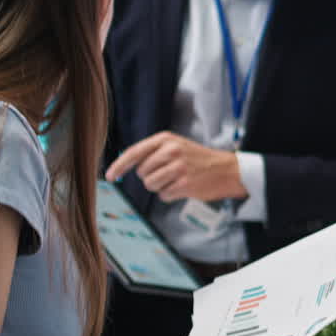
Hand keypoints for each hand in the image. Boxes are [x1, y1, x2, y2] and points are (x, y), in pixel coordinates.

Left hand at [105, 132, 247, 202]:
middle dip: (150, 177)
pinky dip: (170, 195)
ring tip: (176, 180)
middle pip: (142, 173)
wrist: (226, 169)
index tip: (110, 176)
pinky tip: (183, 187)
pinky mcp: (184, 184)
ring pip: (150, 185)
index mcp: (166, 139)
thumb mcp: (176, 145)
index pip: (134, 152)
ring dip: (160, 187)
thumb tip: (125, 164)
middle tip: (168, 174)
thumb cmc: (197, 159)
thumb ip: (153, 152)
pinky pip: (163, 195)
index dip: (119, 165)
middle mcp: (171, 151)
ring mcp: (178, 168)